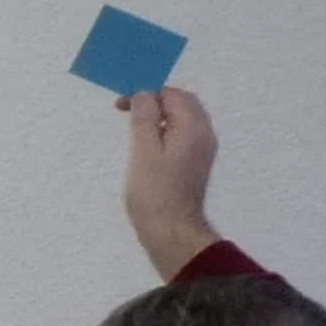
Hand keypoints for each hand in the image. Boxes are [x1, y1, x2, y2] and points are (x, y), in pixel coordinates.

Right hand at [120, 84, 220, 279]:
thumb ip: (144, 118)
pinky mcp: (196, 163)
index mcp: (193, 127)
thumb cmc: (154, 193)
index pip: (173, 95)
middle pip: (183, 103)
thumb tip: (144, 94)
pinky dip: (165, 131)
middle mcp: (204, 134)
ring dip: (160, 116)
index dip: (147, 94)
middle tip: (127, 112)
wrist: (172, 231)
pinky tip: (148, 145)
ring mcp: (202, 150)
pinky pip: (183, 135)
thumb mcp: (143, 151)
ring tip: (135, 129)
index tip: (121, 106)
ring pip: (183, 119)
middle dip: (155, 101)